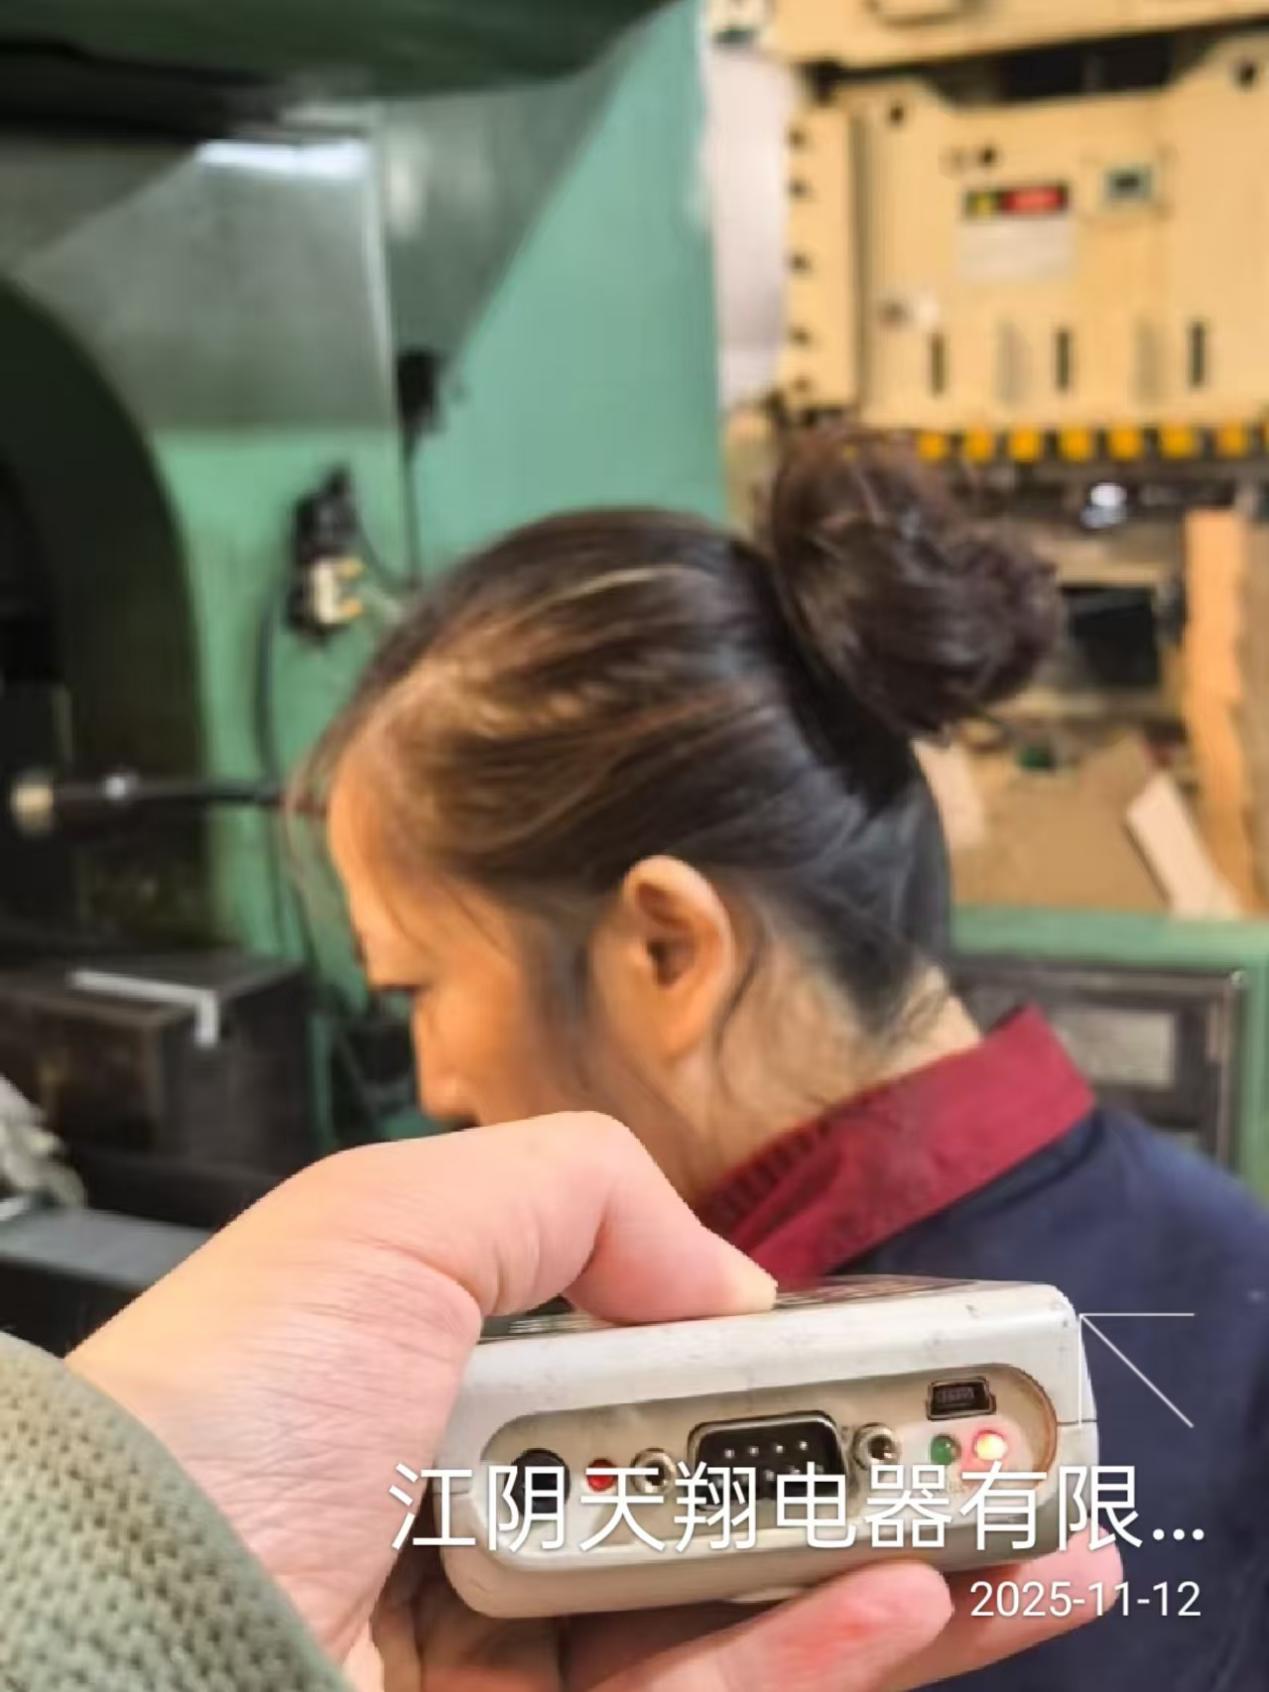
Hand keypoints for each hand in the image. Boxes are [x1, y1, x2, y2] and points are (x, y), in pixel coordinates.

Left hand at [69, 1114, 1117, 1688]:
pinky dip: (813, 1664)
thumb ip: (579, 1199)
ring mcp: (518, 1658)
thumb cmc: (219, 1406)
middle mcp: (499, 1528)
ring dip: (895, 1586)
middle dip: (881, 1490)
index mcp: (468, 1396)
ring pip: (742, 1626)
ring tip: (1028, 1548)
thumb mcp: (395, 1221)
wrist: (95, 1621)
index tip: (903, 1362)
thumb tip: (734, 1293)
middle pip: (728, 1511)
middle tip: (1015, 1468)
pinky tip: (902, 1606)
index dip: (791, 1373)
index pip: (667, 1382)